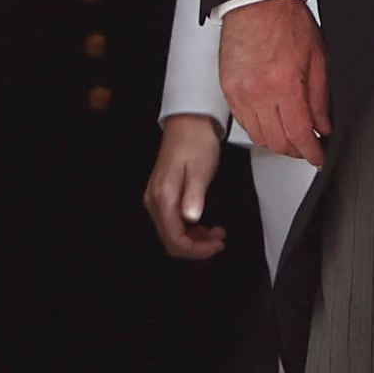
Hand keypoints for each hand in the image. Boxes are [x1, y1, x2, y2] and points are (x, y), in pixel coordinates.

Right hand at [144, 113, 230, 260]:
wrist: (189, 123)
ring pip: (172, 233)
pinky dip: (190, 228)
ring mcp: (156, 198)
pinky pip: (173, 222)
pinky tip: (205, 225)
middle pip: (170, 240)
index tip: (217, 246)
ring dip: (194, 239)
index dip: (196, 249)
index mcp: (163, 196)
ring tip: (216, 234)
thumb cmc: (196, 143)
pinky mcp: (162, 195)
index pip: (175, 238)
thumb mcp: (200, 170)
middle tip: (219, 241)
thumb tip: (191, 220)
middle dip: (196, 247)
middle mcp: (154, 200)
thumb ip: (194, 197)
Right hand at [220, 0, 329, 166]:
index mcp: (285, 84)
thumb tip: (324, 126)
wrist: (256, 1)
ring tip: (292, 135)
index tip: (319, 156)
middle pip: (278, 142)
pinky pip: (244, 122)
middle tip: (309, 146)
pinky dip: (259, 128)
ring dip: (278, 141)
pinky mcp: (228, 89)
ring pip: (259, 136)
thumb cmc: (286, 20)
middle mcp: (259, 92)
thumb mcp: (318, 57)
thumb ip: (321, 97)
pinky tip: (272, 121)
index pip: (300, 134)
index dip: (313, 152)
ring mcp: (240, 92)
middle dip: (297, 150)